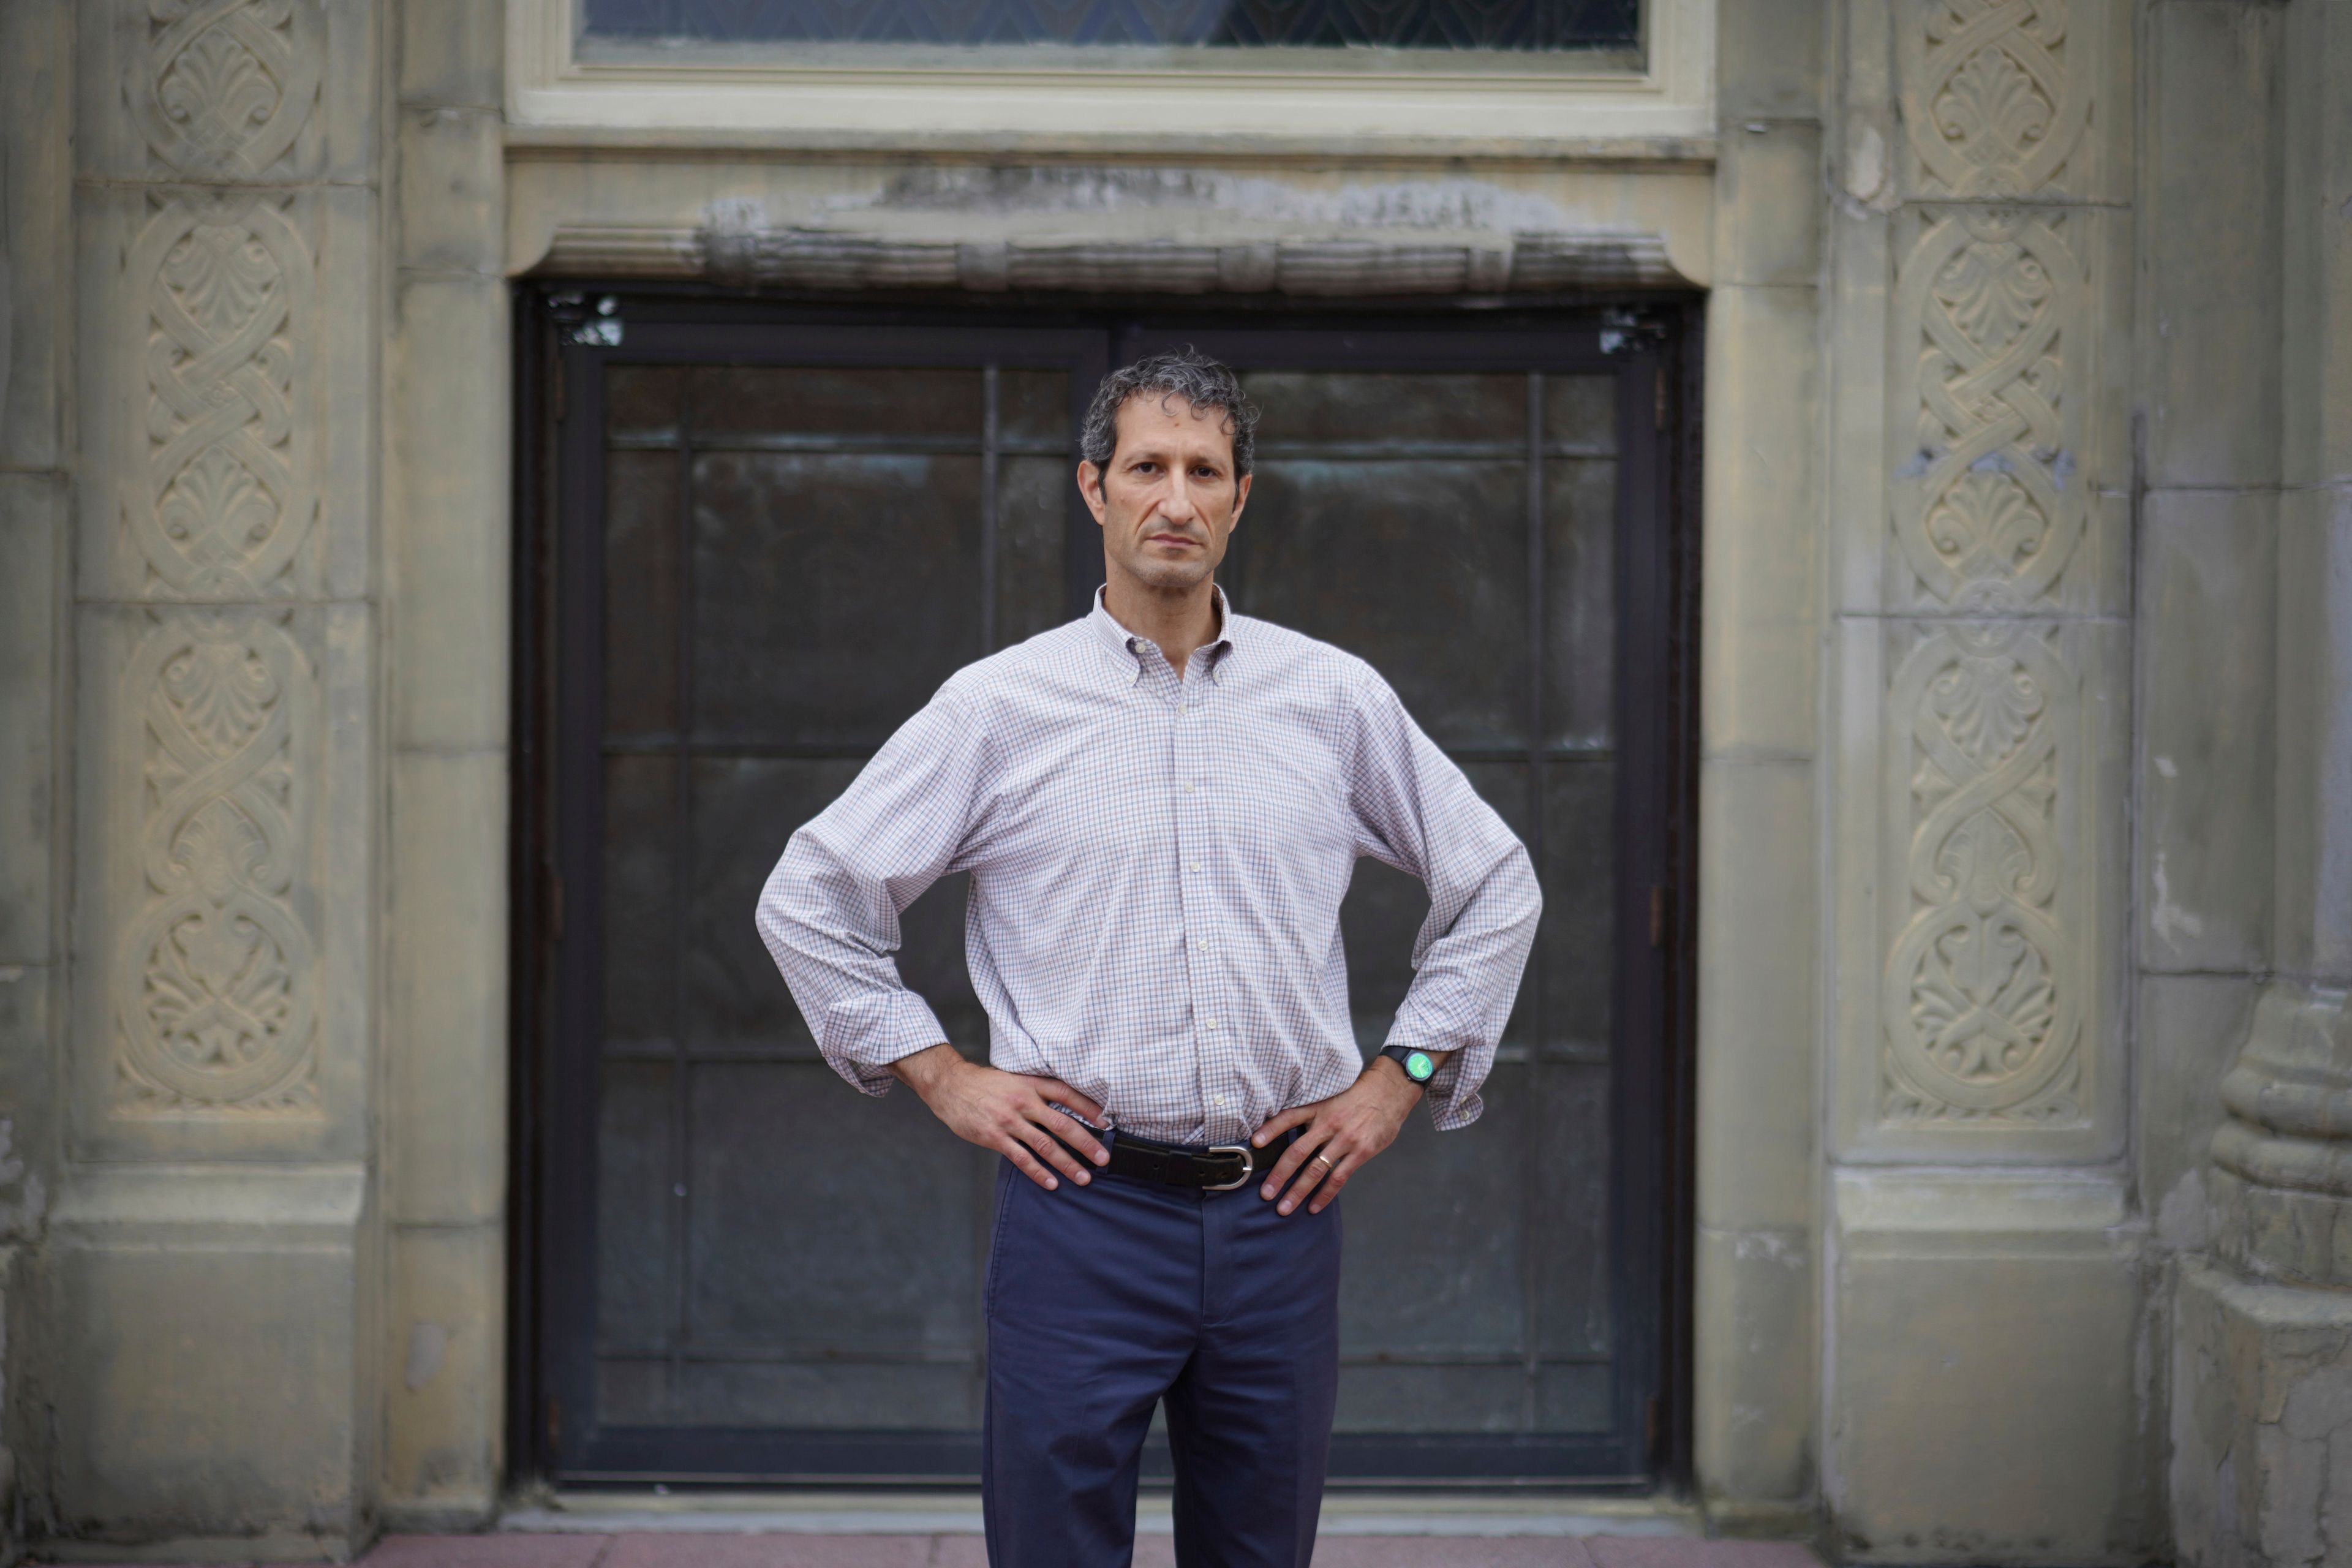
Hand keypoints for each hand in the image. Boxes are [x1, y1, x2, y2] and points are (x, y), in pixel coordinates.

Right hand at [890, 1043, 1109, 1191]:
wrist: (950, 1085)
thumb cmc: (984, 1084)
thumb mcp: (1014, 1079)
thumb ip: (1035, 1093)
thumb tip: (1061, 1109)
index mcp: (1031, 1085)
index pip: (1067, 1094)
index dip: (1088, 1108)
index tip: (1106, 1122)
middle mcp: (1024, 1102)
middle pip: (1062, 1124)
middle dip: (1086, 1143)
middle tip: (1104, 1158)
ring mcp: (1009, 1121)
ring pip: (1045, 1145)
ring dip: (1067, 1163)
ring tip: (1084, 1177)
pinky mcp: (994, 1137)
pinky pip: (1021, 1158)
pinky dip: (1038, 1173)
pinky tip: (1052, 1183)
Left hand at [1249, 1053, 1430, 1215]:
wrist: (1390, 1091)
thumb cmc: (1357, 1096)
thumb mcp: (1331, 1097)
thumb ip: (1314, 1116)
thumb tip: (1290, 1132)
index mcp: (1318, 1108)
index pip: (1289, 1117)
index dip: (1270, 1129)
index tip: (1254, 1143)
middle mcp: (1328, 1123)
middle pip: (1297, 1152)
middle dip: (1279, 1175)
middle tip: (1265, 1194)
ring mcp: (1345, 1139)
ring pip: (1315, 1170)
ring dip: (1298, 1191)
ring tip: (1283, 1208)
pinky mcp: (1361, 1152)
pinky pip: (1338, 1178)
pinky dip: (1325, 1195)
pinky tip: (1313, 1207)